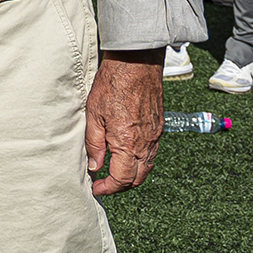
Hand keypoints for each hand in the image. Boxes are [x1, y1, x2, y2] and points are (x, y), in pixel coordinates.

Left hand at [85, 50, 163, 195]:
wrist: (137, 63)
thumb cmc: (112, 84)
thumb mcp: (93, 114)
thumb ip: (94, 143)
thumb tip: (94, 166)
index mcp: (128, 143)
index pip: (121, 179)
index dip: (108, 188)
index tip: (96, 189)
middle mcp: (145, 144)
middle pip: (137, 178)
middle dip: (120, 186)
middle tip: (103, 184)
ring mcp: (155, 136)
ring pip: (146, 167)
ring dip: (131, 175)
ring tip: (113, 171)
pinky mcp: (158, 127)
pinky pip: (151, 154)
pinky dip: (139, 162)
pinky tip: (126, 155)